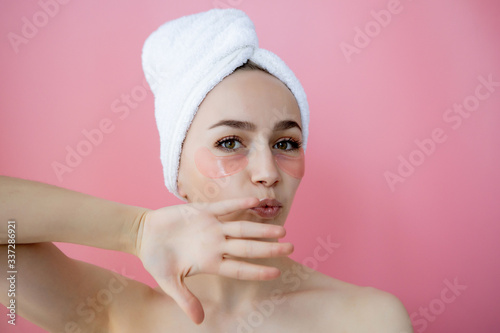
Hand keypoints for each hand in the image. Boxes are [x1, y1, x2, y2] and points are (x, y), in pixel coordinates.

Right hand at [135, 197, 292, 323]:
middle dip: (269, 248)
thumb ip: (184, 299)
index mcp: (210, 263)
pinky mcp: (203, 211)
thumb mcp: (168, 282)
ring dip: (261, 229)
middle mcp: (216, 245)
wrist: (143, 235)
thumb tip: (199, 321)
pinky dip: (239, 204)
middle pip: (248, 247)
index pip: (239, 269)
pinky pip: (225, 207)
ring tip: (282, 230)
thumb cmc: (155, 259)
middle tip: (291, 247)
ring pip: (241, 228)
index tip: (277, 273)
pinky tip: (256, 202)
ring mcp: (211, 227)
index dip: (258, 271)